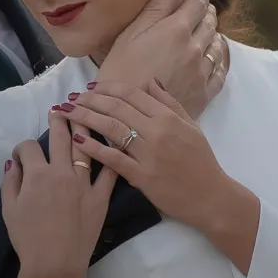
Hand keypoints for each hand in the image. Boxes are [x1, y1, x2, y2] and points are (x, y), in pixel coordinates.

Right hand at [1, 115, 118, 277]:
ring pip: (86, 147)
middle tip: (60, 108)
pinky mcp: (101, 198)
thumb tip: (13, 163)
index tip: (22, 153)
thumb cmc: (28, 240)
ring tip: (85, 114)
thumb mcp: (9, 210)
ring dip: (84, 127)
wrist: (54, 266)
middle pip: (60, 137)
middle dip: (59, 119)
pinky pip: (110, 173)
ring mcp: (84, 184)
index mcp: (37, 175)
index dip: (22, 147)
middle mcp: (61, 173)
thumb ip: (10, 183)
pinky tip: (116, 143)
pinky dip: (113, 156)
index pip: (28, 147)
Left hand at [62, 81, 256, 260]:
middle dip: (90, 100)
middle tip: (71, 97)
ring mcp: (148, 153)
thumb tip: (150, 81)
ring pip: (111, 128)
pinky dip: (94, 147)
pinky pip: (113, 158)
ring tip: (67, 112)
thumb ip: (169, 103)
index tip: (91, 87)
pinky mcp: (141, 176)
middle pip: (117, 108)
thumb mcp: (191, 126)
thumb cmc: (201, 161)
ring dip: (86, 117)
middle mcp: (156, 131)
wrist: (210, 196)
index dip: (108, 88)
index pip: (132, 95)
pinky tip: (77, 140)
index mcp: (168, 117)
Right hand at [96, 0, 228, 117]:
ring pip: (217, 47)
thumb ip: (156, 5)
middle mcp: (194, 48)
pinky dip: (220, 61)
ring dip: (215, 35)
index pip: (197, 5)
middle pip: (209, 24)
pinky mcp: (203, 93)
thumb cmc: (120, 71)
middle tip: (206, 9)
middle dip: (208, 14)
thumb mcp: (132, 33)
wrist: (126, 116)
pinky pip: (220, 72)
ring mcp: (201, 72)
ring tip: (211, 31)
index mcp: (176, 30)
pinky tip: (216, 58)